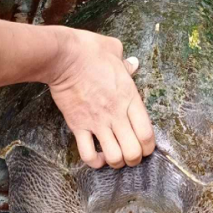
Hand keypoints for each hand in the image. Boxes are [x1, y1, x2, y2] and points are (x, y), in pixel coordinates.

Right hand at [47, 27, 155, 168]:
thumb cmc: (90, 51)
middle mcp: (116, 114)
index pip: (147, 134)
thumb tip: (133, 64)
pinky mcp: (78, 125)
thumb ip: (127, 63)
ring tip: (114, 157)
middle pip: (133, 152)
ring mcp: (97, 122)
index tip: (145, 147)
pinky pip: (87, 154)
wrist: (63, 57)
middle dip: (134, 159)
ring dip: (116, 162)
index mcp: (130, 98)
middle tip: (130, 156)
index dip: (148, 148)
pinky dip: (94, 161)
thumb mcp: (115, 51)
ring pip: (113, 157)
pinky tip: (96, 156)